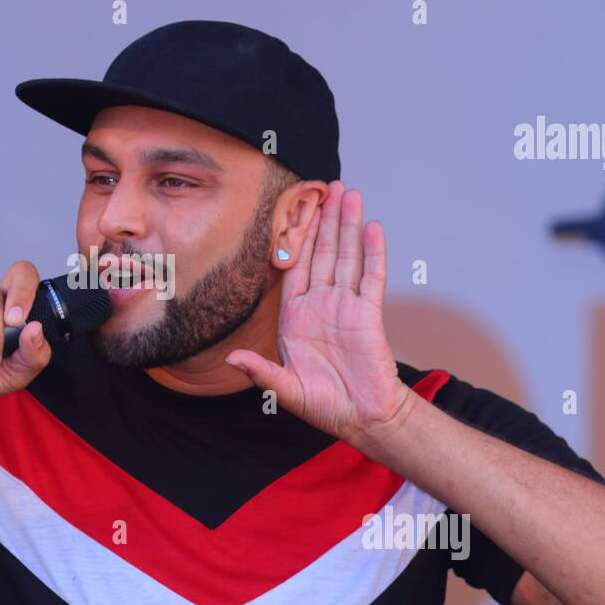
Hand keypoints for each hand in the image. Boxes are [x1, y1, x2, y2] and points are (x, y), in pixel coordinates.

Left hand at [226, 181, 411, 446]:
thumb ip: (262, 372)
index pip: (294, 267)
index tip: (294, 209)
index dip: (295, 238)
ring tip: (349, 193)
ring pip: (346, 256)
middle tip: (327, 186)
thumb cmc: (324, 404)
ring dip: (348, 225)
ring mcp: (346, 306)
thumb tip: (232, 359)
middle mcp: (321, 304)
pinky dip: (372, 251)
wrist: (361, 418)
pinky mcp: (369, 314)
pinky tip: (371, 227)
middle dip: (324, 219)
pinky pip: (371, 277)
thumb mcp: (285, 389)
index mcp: (296, 317)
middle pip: (322, 252)